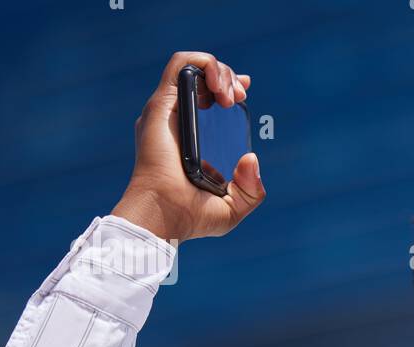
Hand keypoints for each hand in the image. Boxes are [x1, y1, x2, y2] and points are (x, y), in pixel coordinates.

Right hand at [111, 51, 264, 242]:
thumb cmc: (192, 216)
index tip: (244, 94)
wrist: (167, 215)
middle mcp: (177, 119)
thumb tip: (251, 158)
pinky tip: (221, 88)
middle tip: (240, 98)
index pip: (207, 96)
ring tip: (231, 95)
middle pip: (202, 77)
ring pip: (192, 66)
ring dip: (220, 70)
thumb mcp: (233, 206)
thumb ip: (251, 188)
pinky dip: (205, 64)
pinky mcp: (162, 104)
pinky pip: (181, 65)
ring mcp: (168, 110)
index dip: (228, 85)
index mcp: (190, 137)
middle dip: (228, 77)